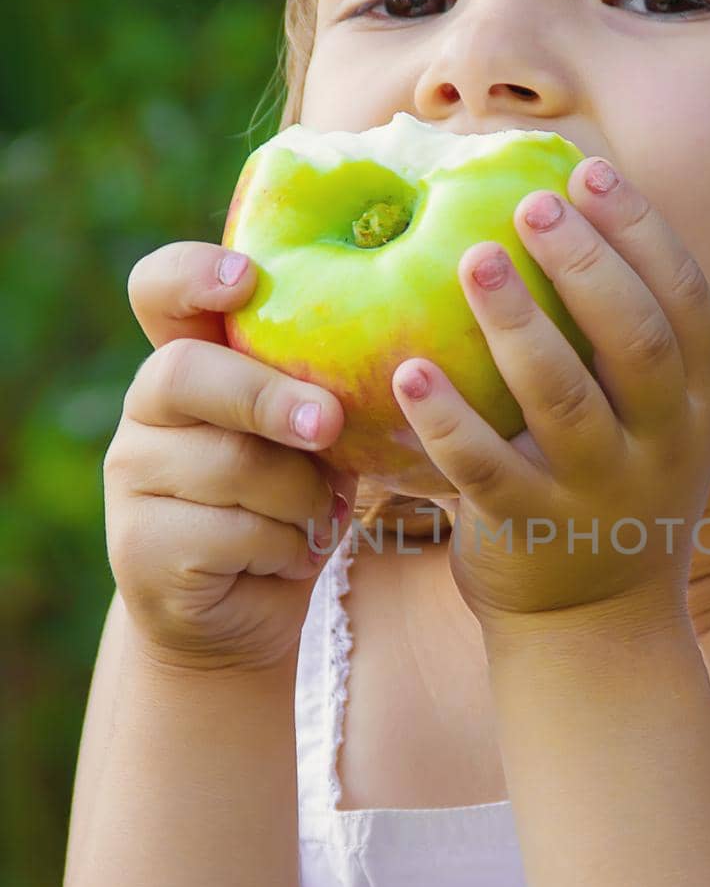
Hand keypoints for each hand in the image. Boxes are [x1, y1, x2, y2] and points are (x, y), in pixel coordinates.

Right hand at [104, 242, 358, 674]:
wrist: (245, 613)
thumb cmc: (292, 506)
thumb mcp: (315, 443)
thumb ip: (325, 398)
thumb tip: (399, 367)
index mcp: (189, 364)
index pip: (160, 292)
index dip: (193, 274)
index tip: (247, 280)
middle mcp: (146, 411)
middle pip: (187, 373)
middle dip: (268, 397)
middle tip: (327, 424)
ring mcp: (132, 479)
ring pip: (230, 463)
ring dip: (299, 497)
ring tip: (315, 520)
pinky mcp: (139, 547)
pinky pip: (232, 532)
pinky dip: (284, 548)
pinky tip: (286, 559)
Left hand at [390, 159, 709, 635]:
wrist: (596, 625)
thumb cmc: (606, 491)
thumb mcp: (648, 421)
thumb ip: (623, 340)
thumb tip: (563, 214)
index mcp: (696, 403)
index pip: (688, 301)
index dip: (643, 232)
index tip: (590, 172)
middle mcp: (663, 446)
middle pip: (639, 341)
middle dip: (588, 264)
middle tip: (530, 204)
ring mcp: (602, 495)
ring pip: (565, 402)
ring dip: (520, 326)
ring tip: (472, 261)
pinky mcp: (535, 534)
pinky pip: (487, 471)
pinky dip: (447, 420)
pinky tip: (407, 369)